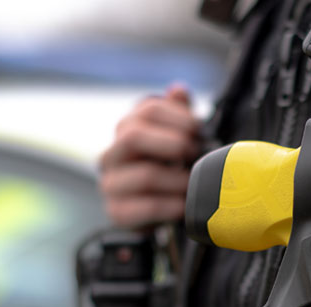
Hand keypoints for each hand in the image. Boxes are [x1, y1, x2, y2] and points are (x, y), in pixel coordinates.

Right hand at [99, 84, 200, 228]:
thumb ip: (178, 113)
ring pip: (145, 175)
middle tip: (196, 155)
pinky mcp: (117, 212)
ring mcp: (111, 183)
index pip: (149, 109)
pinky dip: (171, 206)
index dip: (181, 117)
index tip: (200, 130)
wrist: (154, 213)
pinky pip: (146, 207)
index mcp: (128, 129)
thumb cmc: (168, 169)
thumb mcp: (176, 138)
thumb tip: (178, 90)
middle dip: (174, 144)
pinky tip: (184, 205)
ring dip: (179, 180)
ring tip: (194, 184)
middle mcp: (112, 153)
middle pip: (134, 136)